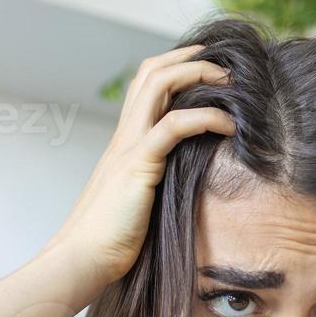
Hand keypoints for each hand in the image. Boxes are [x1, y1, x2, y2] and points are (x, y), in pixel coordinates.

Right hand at [43, 43, 234, 288]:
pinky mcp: (138, 165)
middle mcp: (125, 135)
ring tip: (231, 81)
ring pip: (158, 85)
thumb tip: (190, 177)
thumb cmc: (113, 238)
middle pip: (152, 72)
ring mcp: (129, 147)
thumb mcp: (141, 198)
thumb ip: (158, 179)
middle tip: (225, 63)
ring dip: (198, 74)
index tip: (210, 67)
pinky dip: (205, 117)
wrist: (83, 258)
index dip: (176, 66)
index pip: (147, 85)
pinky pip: (173, 127)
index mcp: (126, 141)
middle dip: (190, 58)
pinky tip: (228, 126)